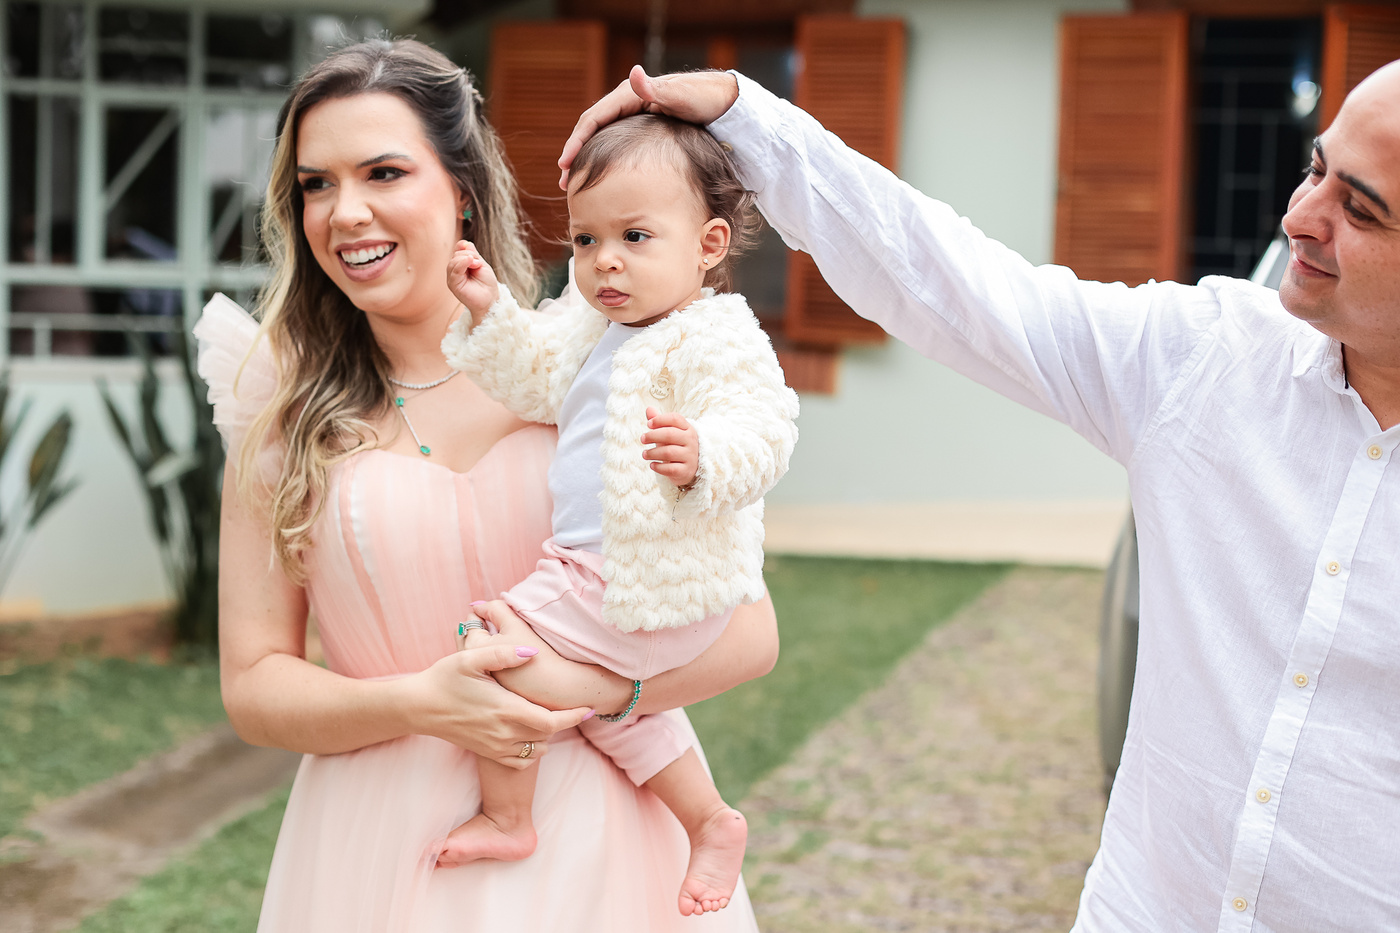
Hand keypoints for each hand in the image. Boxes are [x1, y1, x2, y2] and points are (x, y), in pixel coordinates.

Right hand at [406, 643, 592, 769]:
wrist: (419, 707)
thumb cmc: (445, 678)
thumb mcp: (471, 658)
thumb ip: (504, 653)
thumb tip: (532, 652)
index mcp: (505, 709)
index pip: (551, 721)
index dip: (574, 716)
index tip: (589, 708)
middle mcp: (504, 733)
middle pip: (548, 735)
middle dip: (565, 722)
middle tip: (573, 706)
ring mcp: (495, 746)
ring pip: (537, 750)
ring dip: (548, 735)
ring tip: (549, 715)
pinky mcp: (488, 753)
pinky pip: (521, 760)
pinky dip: (533, 751)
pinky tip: (531, 733)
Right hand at [446, 240, 499, 324]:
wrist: (490, 299)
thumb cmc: (487, 284)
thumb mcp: (482, 265)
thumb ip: (473, 254)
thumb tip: (465, 243)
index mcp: (461, 265)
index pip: (458, 250)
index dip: (464, 246)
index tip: (472, 250)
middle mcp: (455, 270)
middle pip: (456, 254)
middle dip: (469, 255)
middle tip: (478, 264)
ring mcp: (453, 277)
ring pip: (454, 261)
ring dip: (467, 259)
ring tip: (477, 265)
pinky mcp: (453, 284)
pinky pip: (454, 270)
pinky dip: (462, 263)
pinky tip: (470, 262)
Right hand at [558, 66, 739, 188]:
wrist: (722, 102)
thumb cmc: (703, 99)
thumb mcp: (681, 96)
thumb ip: (656, 88)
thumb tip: (633, 73)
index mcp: (629, 94)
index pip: (593, 118)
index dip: (577, 141)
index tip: (565, 163)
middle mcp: (626, 102)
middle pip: (591, 129)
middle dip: (574, 154)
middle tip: (564, 182)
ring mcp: (632, 114)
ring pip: (600, 137)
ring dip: (585, 158)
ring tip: (574, 183)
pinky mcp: (640, 126)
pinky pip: (613, 142)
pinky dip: (601, 158)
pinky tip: (600, 175)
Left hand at [642, 406, 698, 486]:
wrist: (689, 468)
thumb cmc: (677, 447)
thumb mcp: (669, 433)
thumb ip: (659, 422)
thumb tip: (649, 409)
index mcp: (688, 429)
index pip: (675, 418)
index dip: (660, 419)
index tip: (648, 424)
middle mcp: (691, 441)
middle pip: (670, 434)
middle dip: (652, 436)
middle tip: (642, 439)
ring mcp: (690, 456)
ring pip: (668, 452)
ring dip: (653, 453)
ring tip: (645, 454)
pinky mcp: (686, 471)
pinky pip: (671, 469)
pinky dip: (659, 467)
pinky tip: (652, 465)